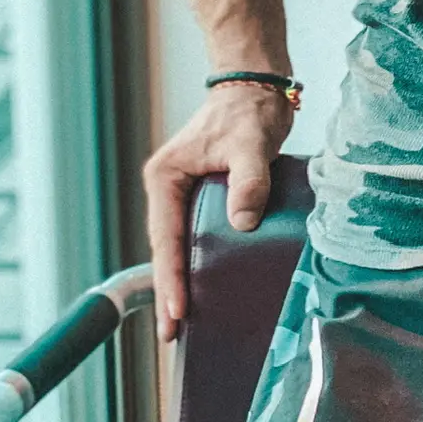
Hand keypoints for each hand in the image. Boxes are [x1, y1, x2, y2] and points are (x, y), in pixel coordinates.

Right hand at [143, 82, 293, 341]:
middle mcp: (168, 188)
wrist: (256, 85)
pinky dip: (196, 263)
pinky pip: (194, 236)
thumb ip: (249, 181)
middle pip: (166, 248)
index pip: (166, 238)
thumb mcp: (251, 143)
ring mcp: (183, 193)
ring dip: (181, 281)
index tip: (176, 313)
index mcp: (166, 177)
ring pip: (178, 245)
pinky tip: (206, 287)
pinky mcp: (201, 195)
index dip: (172, 277)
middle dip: (169, 291)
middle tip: (171, 336)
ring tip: (184, 324)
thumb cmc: (249, 109)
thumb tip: (243, 223)